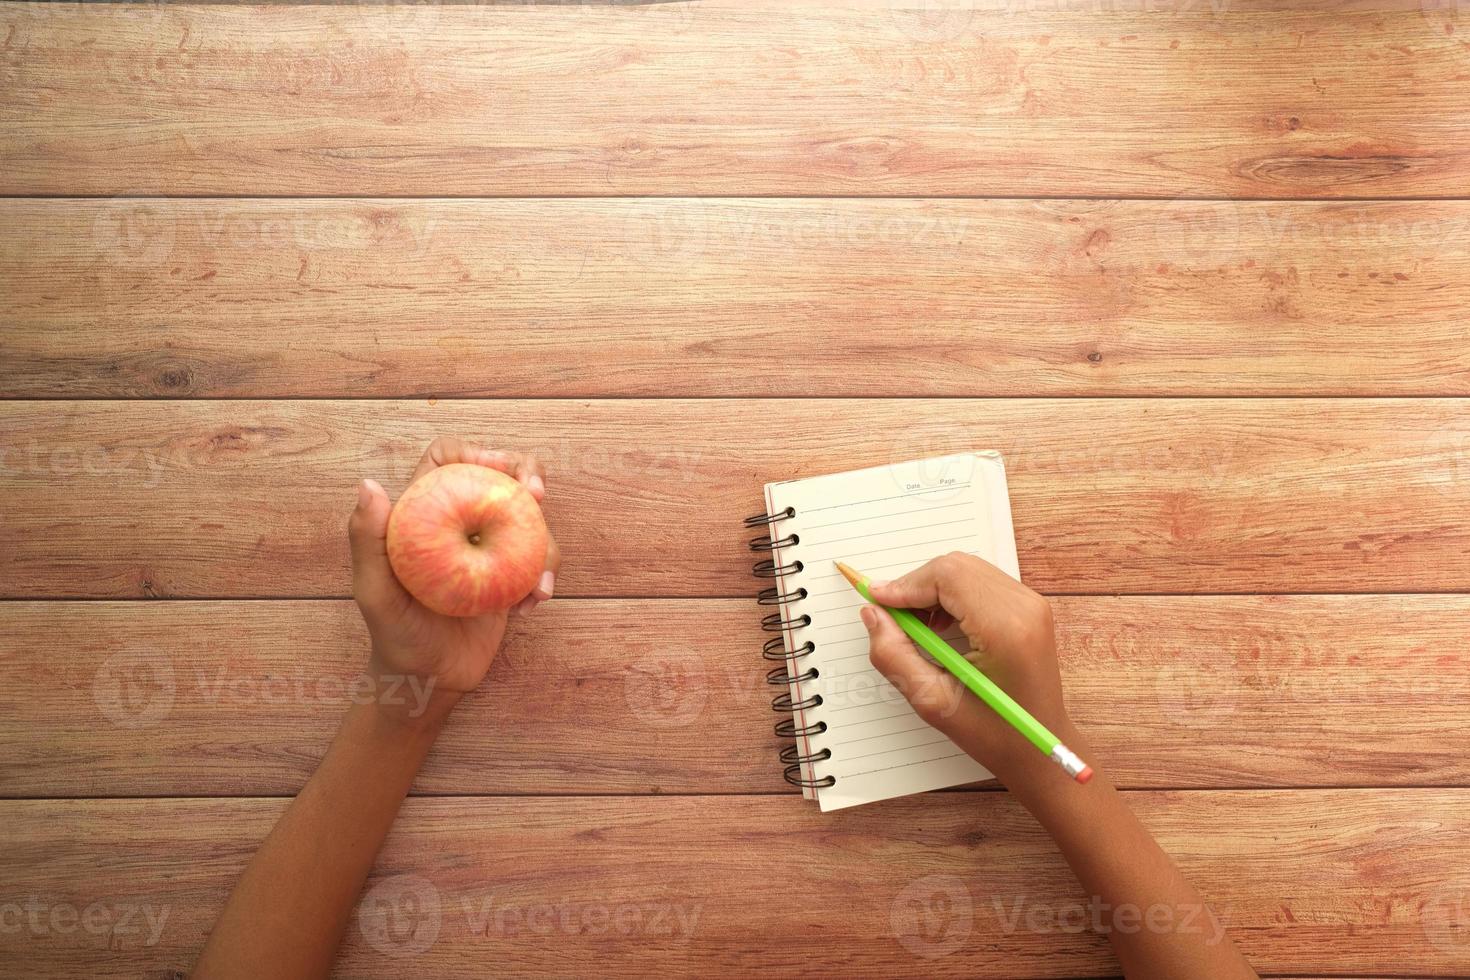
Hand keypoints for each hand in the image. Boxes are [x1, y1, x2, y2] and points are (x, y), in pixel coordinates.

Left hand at [348, 437, 560, 714]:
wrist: (428, 681)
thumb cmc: (393, 637)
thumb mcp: (373, 593)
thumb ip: (366, 541)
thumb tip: (370, 485)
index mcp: (425, 512)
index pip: (448, 457)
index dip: (475, 451)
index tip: (495, 472)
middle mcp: (459, 521)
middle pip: (501, 474)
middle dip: (529, 475)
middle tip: (538, 497)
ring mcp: (489, 547)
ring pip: (530, 517)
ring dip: (545, 542)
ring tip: (538, 586)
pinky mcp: (512, 574)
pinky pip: (540, 558)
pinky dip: (544, 576)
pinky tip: (531, 605)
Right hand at [858, 552, 1074, 784]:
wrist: (1038, 750)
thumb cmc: (993, 734)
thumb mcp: (932, 701)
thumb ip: (894, 654)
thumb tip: (873, 614)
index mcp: (1006, 630)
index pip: (947, 576)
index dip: (906, 585)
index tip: (877, 602)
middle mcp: (1024, 608)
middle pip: (956, 567)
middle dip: (916, 585)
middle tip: (893, 618)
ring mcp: (1031, 604)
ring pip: (966, 570)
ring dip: (932, 589)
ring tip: (918, 627)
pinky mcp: (1029, 608)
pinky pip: (980, 582)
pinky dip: (951, 594)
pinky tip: (940, 625)